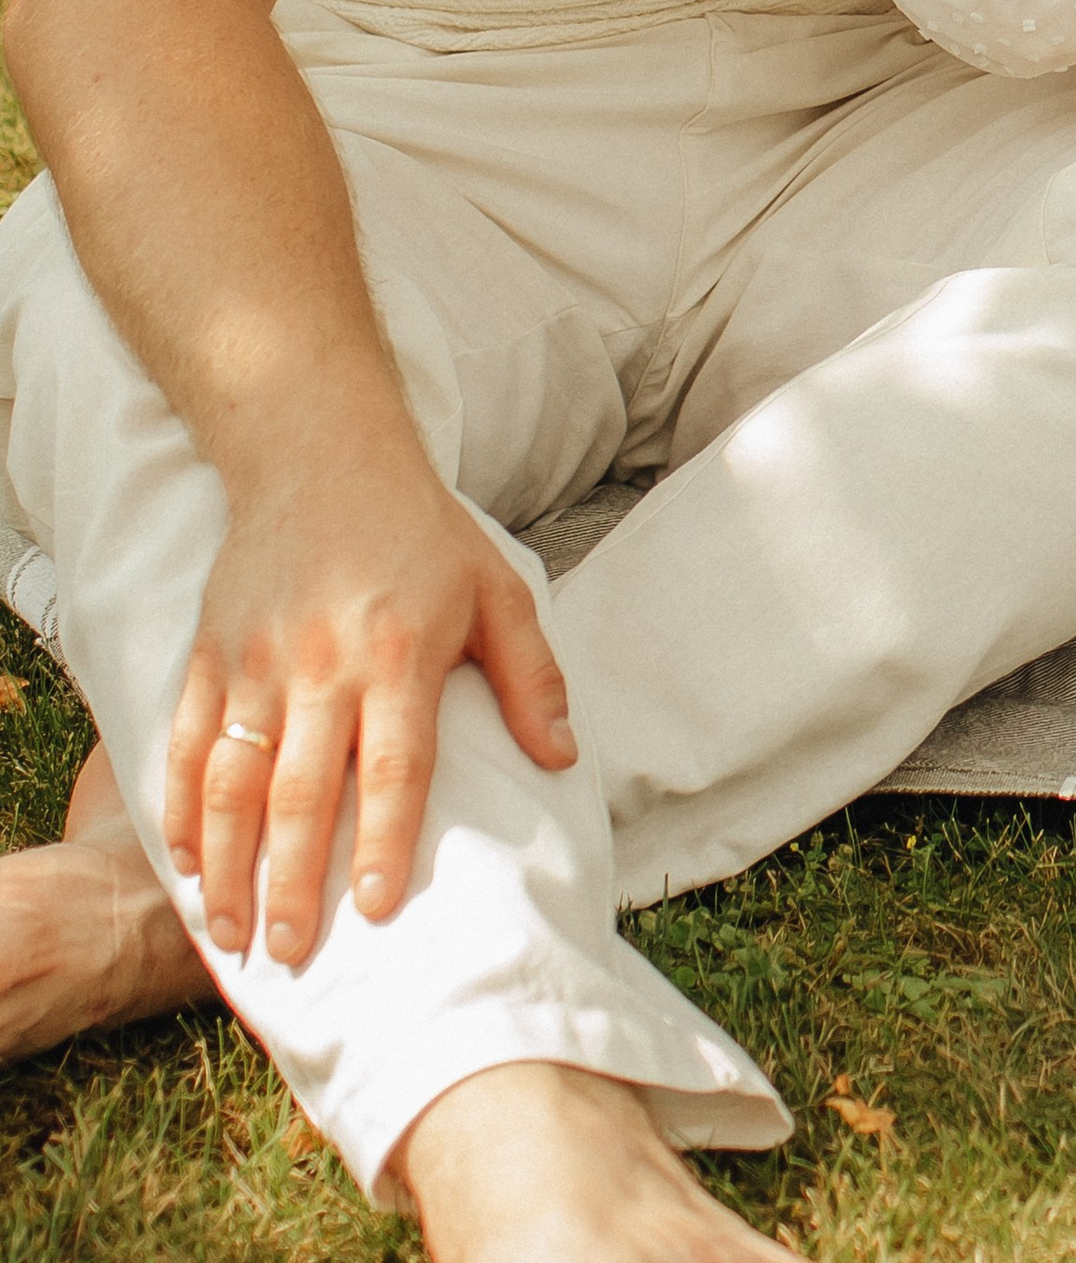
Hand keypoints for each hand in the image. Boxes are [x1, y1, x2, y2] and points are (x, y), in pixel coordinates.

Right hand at [164, 447, 573, 971]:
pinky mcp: (210, 650)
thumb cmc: (421, 531)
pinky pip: (186, 742)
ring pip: (234, 779)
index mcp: (400, 653)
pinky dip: (181, 810)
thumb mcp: (497, 589)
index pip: (396, 767)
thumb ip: (532, 677)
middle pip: (304, 792)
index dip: (387, 842)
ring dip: (229, 864)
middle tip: (292, 953)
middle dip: (295, 883)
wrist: (322, 453)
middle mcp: (323, 662)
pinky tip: (190, 865)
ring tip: (232, 934)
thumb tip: (564, 758)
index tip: (379, 911)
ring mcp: (256, 659)